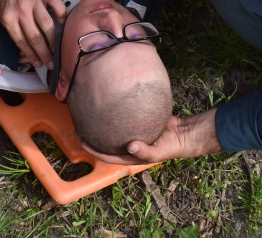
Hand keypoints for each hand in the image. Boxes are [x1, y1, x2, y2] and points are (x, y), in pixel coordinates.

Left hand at [0, 0, 66, 67]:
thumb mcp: (3, 14)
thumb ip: (14, 28)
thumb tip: (28, 48)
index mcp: (8, 18)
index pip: (21, 42)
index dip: (31, 55)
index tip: (39, 64)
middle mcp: (21, 11)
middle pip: (35, 37)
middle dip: (45, 53)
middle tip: (52, 63)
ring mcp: (35, 1)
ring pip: (47, 25)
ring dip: (54, 40)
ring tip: (58, 50)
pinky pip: (57, 6)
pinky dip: (62, 16)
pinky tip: (63, 24)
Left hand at [80, 110, 222, 164]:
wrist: (183, 133)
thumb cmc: (170, 146)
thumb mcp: (158, 152)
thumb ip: (145, 151)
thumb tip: (130, 146)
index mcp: (129, 156)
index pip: (105, 155)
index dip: (92, 150)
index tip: (81, 141)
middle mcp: (127, 146)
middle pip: (104, 143)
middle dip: (90, 139)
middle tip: (77, 129)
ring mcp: (131, 134)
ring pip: (111, 132)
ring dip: (99, 127)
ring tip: (87, 118)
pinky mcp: (136, 123)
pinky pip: (122, 120)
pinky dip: (113, 116)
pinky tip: (106, 106)